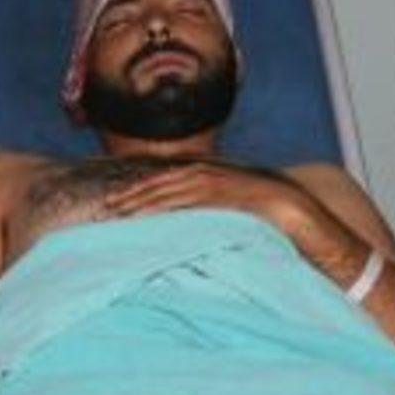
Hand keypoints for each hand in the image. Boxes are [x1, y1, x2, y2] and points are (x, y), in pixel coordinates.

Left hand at [104, 161, 315, 232]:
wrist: (289, 205)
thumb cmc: (259, 210)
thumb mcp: (227, 205)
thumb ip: (208, 206)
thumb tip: (189, 222)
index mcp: (204, 173)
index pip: (163, 180)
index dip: (139, 189)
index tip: (118, 200)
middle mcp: (203, 173)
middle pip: (158, 183)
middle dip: (131, 194)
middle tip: (105, 206)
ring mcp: (208, 182)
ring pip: (165, 190)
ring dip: (140, 200)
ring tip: (117, 212)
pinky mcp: (215, 194)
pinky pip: (181, 201)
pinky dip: (160, 207)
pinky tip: (144, 216)